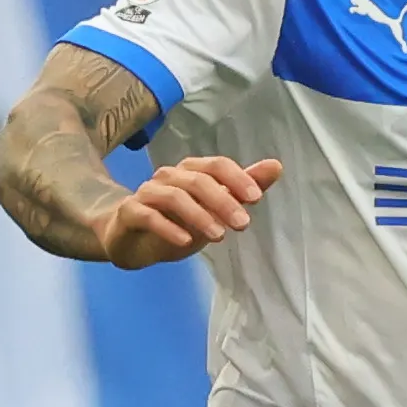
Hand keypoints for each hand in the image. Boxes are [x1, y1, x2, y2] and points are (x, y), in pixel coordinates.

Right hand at [93, 155, 281, 267]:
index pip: (216, 165)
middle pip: (197, 180)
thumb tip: (276, 166)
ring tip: (219, 236)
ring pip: (174, 197)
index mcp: (191, 172)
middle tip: (243, 224)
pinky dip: (169, 228)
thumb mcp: (215, 209)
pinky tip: (186, 242)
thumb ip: (243, 188)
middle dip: (223, 201)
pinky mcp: (130, 213)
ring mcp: (147, 193)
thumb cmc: (177, 221)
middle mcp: (169, 177)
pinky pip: (148, 215)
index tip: (256, 198)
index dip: (237, 178)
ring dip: (200, 216)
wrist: (130, 239)